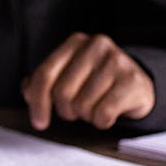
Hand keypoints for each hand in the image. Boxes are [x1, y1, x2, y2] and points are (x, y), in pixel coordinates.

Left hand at [22, 32, 154, 130]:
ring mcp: (117, 61)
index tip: (38, 122)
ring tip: (94, 106)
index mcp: (75, 42)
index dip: (38, 102)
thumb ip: (44, 81)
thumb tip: (27, 92)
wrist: (138, 84)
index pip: (45, 75)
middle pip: (62, 93)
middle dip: (66, 110)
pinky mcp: (133, 81)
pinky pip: (103, 114)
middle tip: (75, 111)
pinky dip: (101, 121)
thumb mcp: (69, 75)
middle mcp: (96, 46)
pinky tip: (107, 114)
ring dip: (86, 115)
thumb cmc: (97, 81)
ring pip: (82, 105)